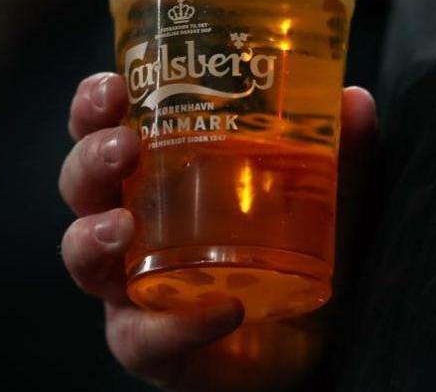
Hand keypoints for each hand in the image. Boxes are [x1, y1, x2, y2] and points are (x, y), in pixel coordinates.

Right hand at [58, 72, 376, 389]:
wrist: (314, 347)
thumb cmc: (295, 257)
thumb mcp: (323, 197)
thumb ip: (337, 151)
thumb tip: (355, 98)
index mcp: (158, 180)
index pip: (106, 132)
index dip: (93, 108)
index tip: (113, 87)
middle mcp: (133, 230)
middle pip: (81, 188)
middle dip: (89, 160)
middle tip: (124, 147)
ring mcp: (134, 290)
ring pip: (83, 260)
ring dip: (92, 237)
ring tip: (123, 226)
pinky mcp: (154, 348)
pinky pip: (143, 339)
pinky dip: (175, 325)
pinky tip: (219, 310)